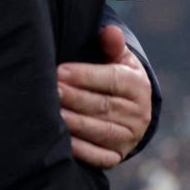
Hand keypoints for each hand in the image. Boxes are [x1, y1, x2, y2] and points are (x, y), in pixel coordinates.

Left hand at [57, 25, 151, 168]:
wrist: (129, 111)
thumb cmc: (114, 77)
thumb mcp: (118, 58)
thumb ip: (112, 45)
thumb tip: (110, 32)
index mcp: (138, 86)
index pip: (112, 80)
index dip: (85, 76)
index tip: (60, 71)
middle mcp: (138, 114)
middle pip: (103, 106)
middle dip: (74, 98)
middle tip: (50, 90)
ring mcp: (129, 138)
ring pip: (100, 131)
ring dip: (74, 123)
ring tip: (51, 113)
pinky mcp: (117, 156)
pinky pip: (100, 157)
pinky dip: (81, 150)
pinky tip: (62, 140)